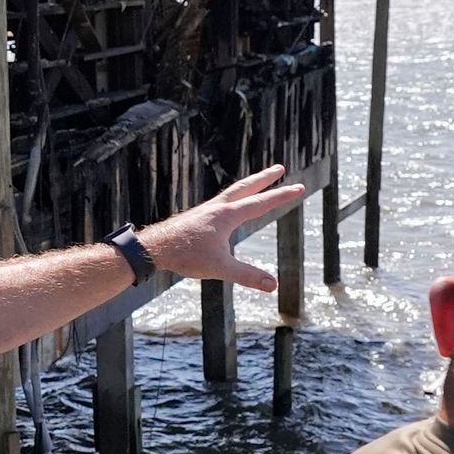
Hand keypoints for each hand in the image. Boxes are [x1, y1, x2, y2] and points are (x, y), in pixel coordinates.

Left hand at [142, 167, 313, 292]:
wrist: (153, 248)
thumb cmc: (185, 256)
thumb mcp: (220, 268)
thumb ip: (247, 275)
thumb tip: (273, 285)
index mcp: (227, 215)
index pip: (261, 202)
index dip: (282, 195)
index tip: (299, 187)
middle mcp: (217, 208)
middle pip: (246, 187)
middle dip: (265, 178)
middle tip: (280, 167)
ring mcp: (205, 211)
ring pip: (231, 193)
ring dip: (247, 186)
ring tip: (257, 183)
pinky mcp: (196, 218)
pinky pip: (219, 203)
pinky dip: (231, 199)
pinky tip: (229, 208)